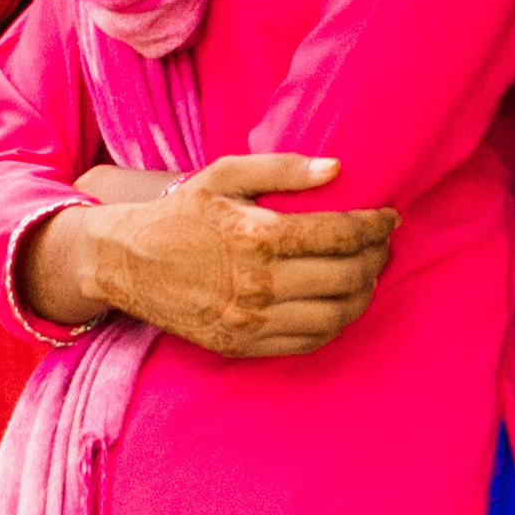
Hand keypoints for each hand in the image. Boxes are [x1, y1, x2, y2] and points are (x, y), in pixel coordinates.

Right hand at [87, 151, 394, 360]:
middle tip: (382, 245)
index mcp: (257, 236)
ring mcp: (251, 320)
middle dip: (377, 259)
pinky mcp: (243, 345)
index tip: (389, 218)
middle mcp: (258, 284)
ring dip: (362, 294)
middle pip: (346, 277)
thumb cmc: (180, 214)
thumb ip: (283, 168)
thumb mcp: (223, 175)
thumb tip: (337, 169)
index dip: (375, 226)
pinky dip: (334, 323)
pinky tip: (337, 302)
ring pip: (335, 316)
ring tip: (367, 274)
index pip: (340, 234)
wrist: (125, 263)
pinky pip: (308, 341)